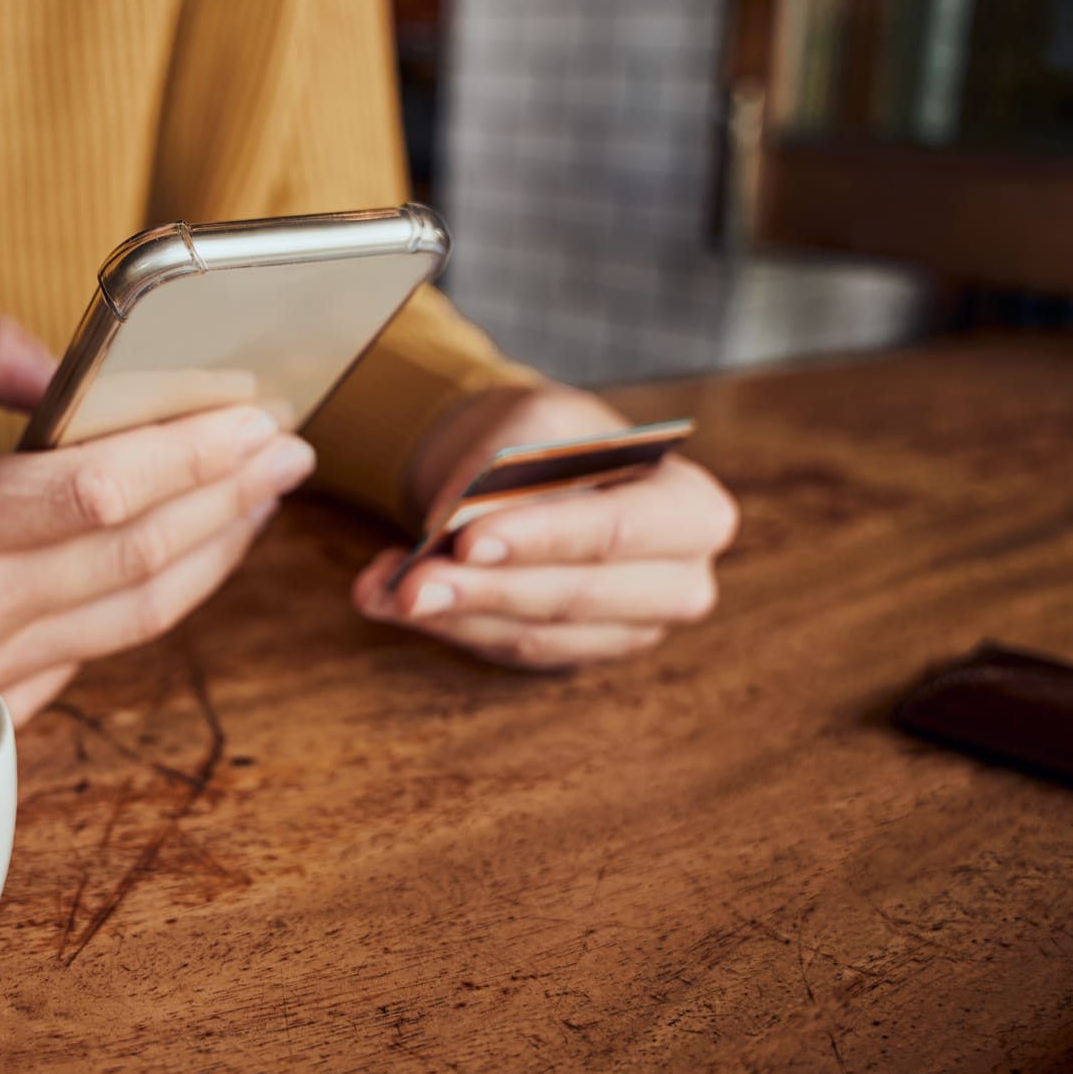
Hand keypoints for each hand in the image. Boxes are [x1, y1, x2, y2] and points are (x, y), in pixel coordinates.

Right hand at [0, 317, 314, 722]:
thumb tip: (82, 372)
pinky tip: (206, 539)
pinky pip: (111, 643)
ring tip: (264, 490)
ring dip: (220, 547)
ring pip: (141, 611)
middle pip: (137, 555)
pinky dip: (172, 588)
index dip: (190, 454)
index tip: (256, 419)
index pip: (96, 493)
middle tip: (290, 449)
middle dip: (231, 495)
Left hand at [352, 385, 735, 668]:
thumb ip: (505, 462)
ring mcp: (632, 630)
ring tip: (379, 590)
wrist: (538, 467)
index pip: (617, 533)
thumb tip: (451, 524)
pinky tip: (385, 601)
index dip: (541, 539)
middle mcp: (678, 582)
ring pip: (536, 635)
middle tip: (409, 583)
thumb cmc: (552, 437)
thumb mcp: (537, 419)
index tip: (466, 540)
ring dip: (452, 615)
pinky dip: (448, 625)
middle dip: (485, 591)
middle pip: (577, 597)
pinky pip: (510, 651)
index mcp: (692, 511)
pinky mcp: (579, 654)